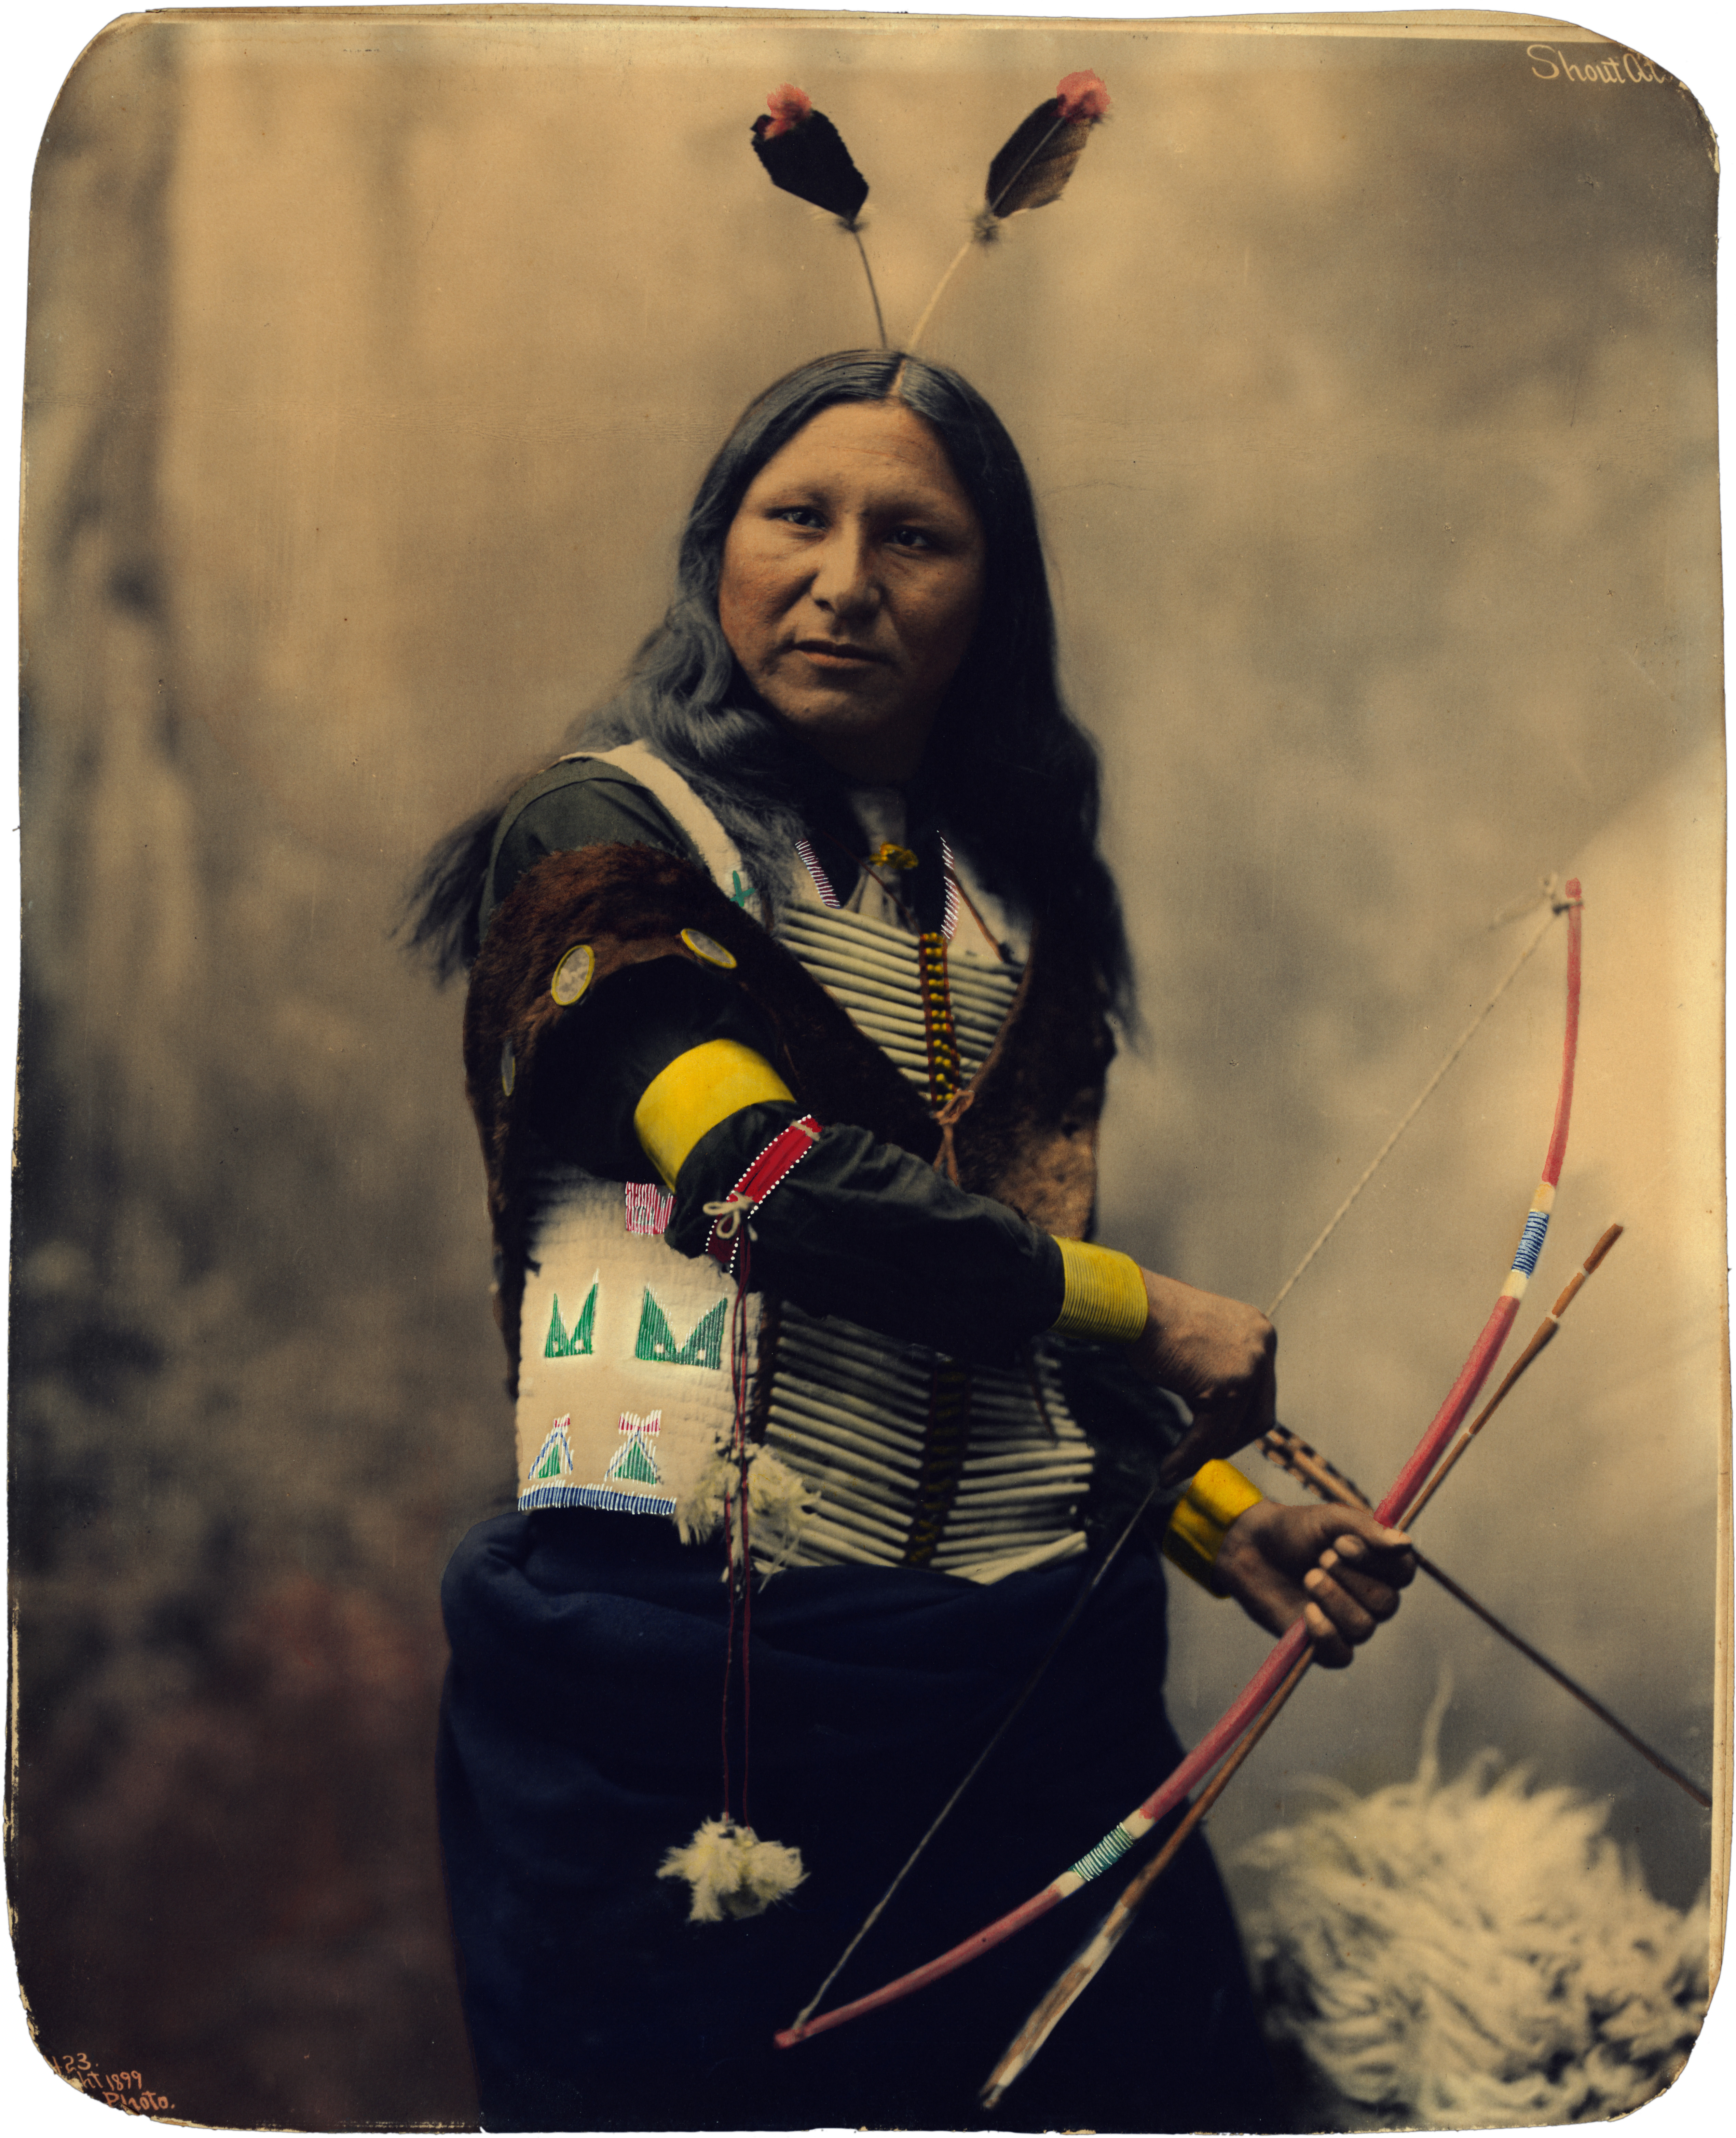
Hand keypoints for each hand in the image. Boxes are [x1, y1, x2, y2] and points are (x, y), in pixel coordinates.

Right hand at [1128, 1270, 1276, 1486]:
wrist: (1134, 1303)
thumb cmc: (1154, 1317)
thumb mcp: (1202, 1341)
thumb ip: (1219, 1367)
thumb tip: (1216, 1409)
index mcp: (1259, 1332)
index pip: (1262, 1392)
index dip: (1240, 1421)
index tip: (1216, 1435)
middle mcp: (1263, 1347)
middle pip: (1259, 1416)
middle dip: (1230, 1441)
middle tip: (1202, 1454)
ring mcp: (1249, 1367)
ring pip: (1233, 1430)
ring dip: (1206, 1453)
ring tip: (1178, 1466)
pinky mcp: (1227, 1388)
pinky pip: (1209, 1436)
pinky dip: (1188, 1457)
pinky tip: (1169, 1468)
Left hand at [1211, 1500, 1414, 1667]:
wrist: (1252, 1547)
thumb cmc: (1297, 1530)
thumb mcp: (1330, 1519)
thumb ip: (1366, 1529)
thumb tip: (1405, 1544)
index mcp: (1379, 1566)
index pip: (1404, 1573)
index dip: (1378, 1561)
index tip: (1342, 1543)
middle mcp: (1370, 1598)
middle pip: (1385, 1603)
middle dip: (1349, 1578)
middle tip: (1320, 1558)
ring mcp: (1348, 1623)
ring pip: (1362, 1628)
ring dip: (1333, 1599)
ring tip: (1308, 1577)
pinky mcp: (1323, 1645)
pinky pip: (1341, 1656)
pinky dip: (1325, 1634)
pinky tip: (1307, 1612)